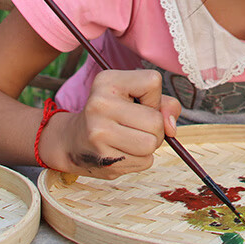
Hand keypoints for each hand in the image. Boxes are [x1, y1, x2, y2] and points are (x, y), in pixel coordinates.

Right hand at [39, 69, 180, 178]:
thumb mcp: (135, 97)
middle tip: (135, 126)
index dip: (154, 97)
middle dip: (154, 127)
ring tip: (130, 139)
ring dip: (148, 145)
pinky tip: (122, 151)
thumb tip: (171, 128)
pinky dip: (140, 159)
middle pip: (155, 121)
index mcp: (107, 81)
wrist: (74, 141)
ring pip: (151, 144)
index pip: (153, 82)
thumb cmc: (113, 115)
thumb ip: (164, 104)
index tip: (137, 103)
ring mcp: (99, 132)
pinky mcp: (104, 158)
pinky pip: (144, 162)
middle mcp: (100, 104)